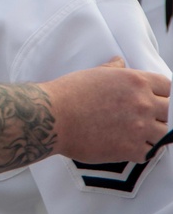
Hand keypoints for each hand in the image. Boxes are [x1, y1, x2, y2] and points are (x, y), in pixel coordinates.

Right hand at [42, 57, 170, 163]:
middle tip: (143, 117)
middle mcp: (142, 103)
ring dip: (153, 134)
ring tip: (137, 134)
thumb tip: (119, 61)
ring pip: (164, 134)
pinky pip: (149, 152)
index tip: (154, 99)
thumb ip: (112, 69)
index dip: (161, 94)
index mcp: (135, 81)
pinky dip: (140, 150)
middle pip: (169, 111)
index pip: (168, 87)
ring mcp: (139, 127)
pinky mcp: (131, 148)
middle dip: (159, 114)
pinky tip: (127, 146)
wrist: (52, 116)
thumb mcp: (93, 74)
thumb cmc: (69, 93)